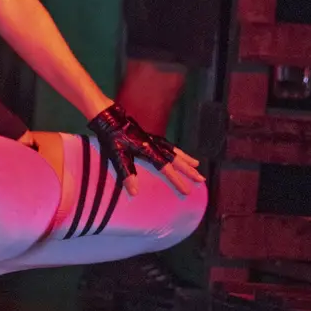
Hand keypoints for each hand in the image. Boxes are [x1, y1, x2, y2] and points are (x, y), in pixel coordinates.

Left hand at [88, 105, 204, 197]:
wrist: (109, 117)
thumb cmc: (111, 136)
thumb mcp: (117, 155)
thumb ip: (127, 173)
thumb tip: (135, 193)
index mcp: (148, 150)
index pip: (166, 169)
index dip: (177, 180)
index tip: (187, 191)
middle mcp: (154, 144)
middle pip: (176, 159)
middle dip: (189, 170)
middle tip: (201, 179)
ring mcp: (152, 139)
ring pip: (173, 150)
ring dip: (185, 158)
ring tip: (196, 164)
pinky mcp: (148, 135)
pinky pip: (167, 144)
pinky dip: (175, 149)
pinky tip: (175, 152)